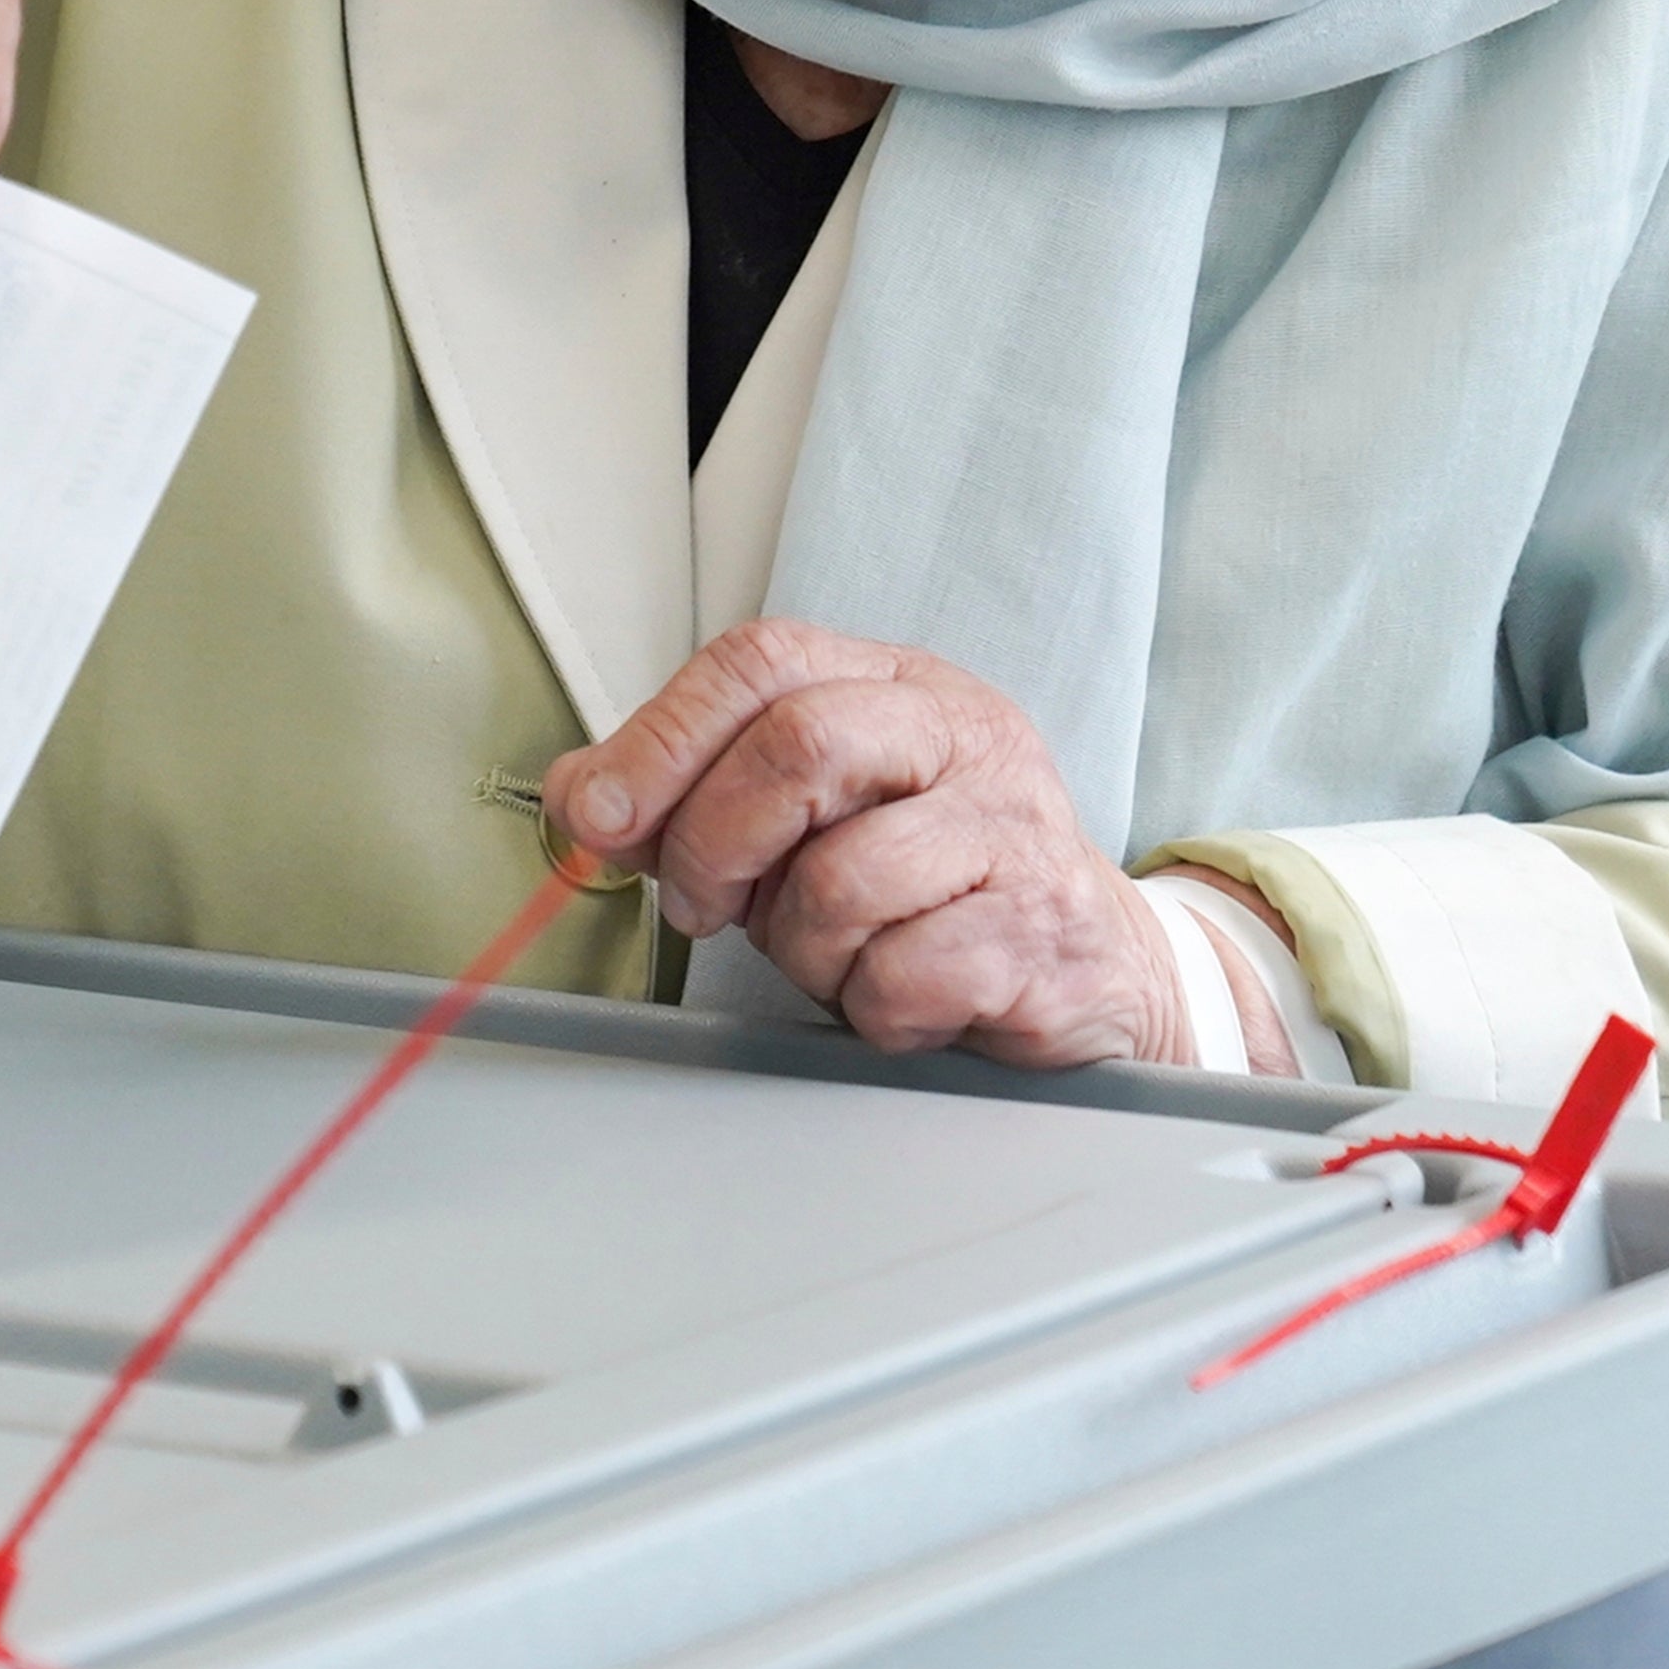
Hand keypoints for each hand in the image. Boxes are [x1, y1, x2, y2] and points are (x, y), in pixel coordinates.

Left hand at [541, 622, 1185, 1067]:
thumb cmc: (928, 885)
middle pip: (798, 747)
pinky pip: (903, 976)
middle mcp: (962, 734)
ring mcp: (1013, 827)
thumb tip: (577, 798)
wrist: (1091, 967)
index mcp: (894, 683)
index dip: (660, 738)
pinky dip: (870, 1006)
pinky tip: (898, 997)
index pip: (758, 662)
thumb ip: (693, 796)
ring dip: (799, 946)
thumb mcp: (807, 819)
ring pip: (842, 879)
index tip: (598, 815)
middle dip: (715, 843)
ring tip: (831, 956)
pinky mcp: (1041, 929)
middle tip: (702, 908)